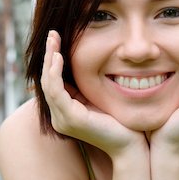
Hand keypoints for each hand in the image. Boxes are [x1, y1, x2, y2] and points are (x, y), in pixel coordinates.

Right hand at [41, 30, 147, 158]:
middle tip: (52, 33)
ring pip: (48, 83)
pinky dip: (55, 72)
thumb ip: (90, 85)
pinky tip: (60, 56)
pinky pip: (56, 91)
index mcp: (66, 111)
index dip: (53, 59)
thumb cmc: (121, 121)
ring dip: (50, 59)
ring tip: (54, 40)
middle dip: (49, 55)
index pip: (53, 81)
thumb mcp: (101, 97)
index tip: (57, 38)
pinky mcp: (70, 118)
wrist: (132, 145)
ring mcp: (63, 119)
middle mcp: (60, 116)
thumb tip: (88, 62)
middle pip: (47, 80)